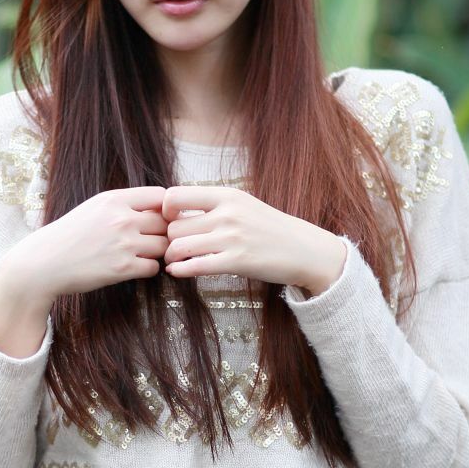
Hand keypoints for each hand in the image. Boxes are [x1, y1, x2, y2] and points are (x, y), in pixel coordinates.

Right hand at [0, 186, 169, 302]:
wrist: (44, 263)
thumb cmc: (68, 235)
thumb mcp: (93, 208)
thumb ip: (123, 205)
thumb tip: (157, 208)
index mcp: (113, 199)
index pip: (160, 196)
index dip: (165, 208)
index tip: (159, 218)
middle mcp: (121, 219)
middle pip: (165, 222)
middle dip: (163, 232)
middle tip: (153, 240)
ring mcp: (124, 244)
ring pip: (163, 245)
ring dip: (157, 252)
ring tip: (143, 254)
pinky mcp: (123, 268)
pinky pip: (153, 267)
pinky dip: (148, 269)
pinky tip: (134, 267)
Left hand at [161, 182, 346, 296]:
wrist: (304, 250)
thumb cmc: (270, 228)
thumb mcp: (243, 205)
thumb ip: (213, 205)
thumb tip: (175, 206)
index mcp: (227, 196)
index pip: (175, 195)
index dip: (164, 210)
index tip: (169, 221)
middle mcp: (227, 214)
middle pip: (174, 226)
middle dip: (169, 239)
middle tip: (172, 247)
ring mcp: (232, 237)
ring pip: (180, 246)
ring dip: (172, 256)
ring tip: (175, 260)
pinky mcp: (237, 262)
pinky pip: (195, 266)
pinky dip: (180, 270)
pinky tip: (178, 272)